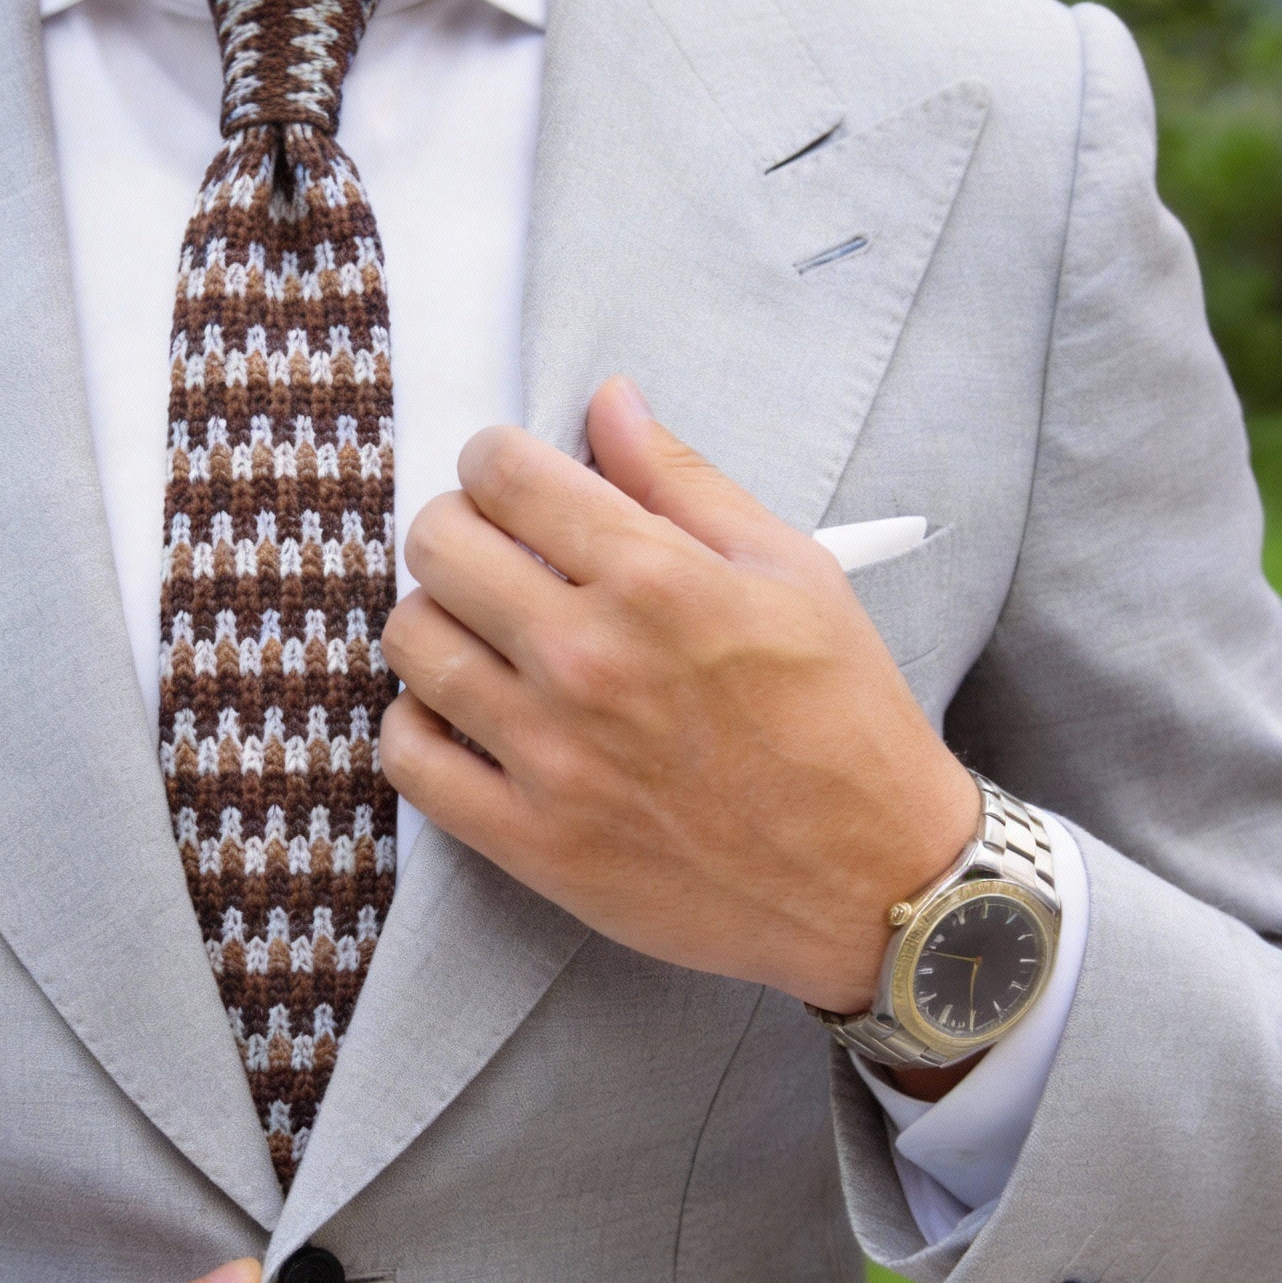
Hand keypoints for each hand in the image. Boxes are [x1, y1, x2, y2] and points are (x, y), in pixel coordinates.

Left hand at [380, 377, 978, 1014]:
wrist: (873, 882)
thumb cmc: (843, 720)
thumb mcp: (794, 573)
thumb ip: (684, 482)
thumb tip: (607, 400)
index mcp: (655, 580)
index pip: (502, 473)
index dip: (495, 461)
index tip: (513, 482)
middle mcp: (587, 660)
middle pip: (437, 546)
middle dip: (457, 527)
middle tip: (493, 552)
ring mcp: (549, 755)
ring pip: (410, 642)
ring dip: (434, 620)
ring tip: (480, 633)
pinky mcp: (528, 839)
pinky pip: (408, 756)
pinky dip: (416, 723)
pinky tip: (461, 712)